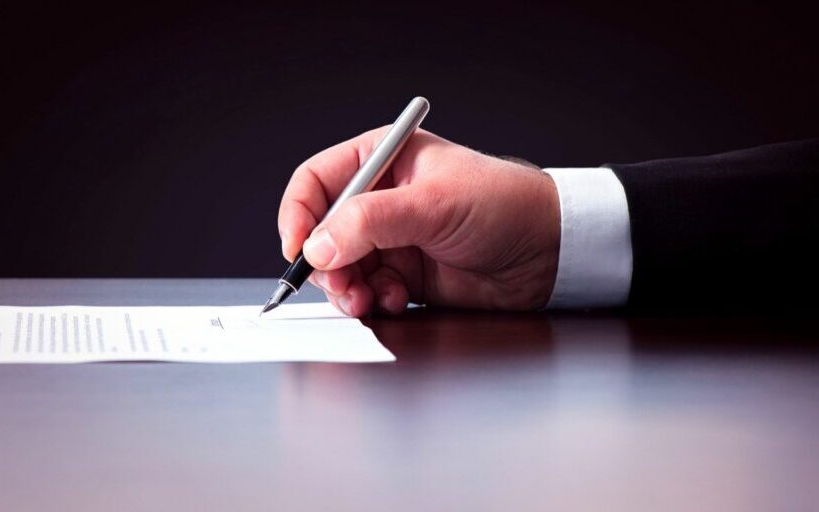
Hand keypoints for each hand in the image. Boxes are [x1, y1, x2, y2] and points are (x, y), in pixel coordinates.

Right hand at [277, 127, 560, 316]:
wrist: (550, 252)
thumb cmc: (504, 205)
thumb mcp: (432, 204)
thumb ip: (369, 222)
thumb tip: (317, 246)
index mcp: (380, 160)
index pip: (315, 182)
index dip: (298, 214)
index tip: (297, 248)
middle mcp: (379, 199)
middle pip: (321, 233)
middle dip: (325, 263)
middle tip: (342, 284)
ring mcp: (391, 239)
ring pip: (340, 268)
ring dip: (347, 288)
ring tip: (367, 299)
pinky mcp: (404, 275)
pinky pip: (367, 291)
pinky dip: (372, 300)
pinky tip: (395, 300)